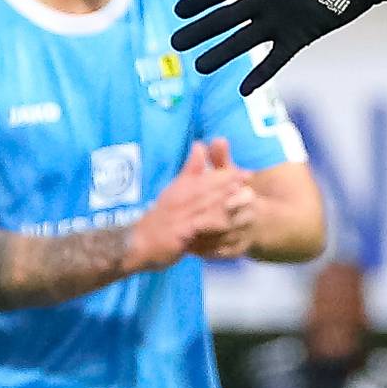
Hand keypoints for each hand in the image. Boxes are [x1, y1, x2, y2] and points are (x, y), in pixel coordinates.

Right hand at [125, 142, 253, 271]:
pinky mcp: (179, 232)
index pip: (206, 178)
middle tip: (250, 177)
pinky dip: (214, 225)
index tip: (247, 173)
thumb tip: (200, 144)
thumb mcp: (174, 191)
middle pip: (207, 188)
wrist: (136, 243)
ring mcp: (179, 215)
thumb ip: (190, 170)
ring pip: (206, 205)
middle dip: (230, 182)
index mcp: (180, 189)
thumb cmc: (160, 218)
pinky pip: (199, 227)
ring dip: (226, 200)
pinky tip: (229, 225)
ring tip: (246, 197)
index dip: (227, 175)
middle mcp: (180, 199)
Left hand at [173, 0, 386, 92]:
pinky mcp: (302, 35)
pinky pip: (277, 59)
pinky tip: (243, 89)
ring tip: (198, 66)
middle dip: (197, 31)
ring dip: (219, 55)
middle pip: (222, 18)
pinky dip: (260, 75)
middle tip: (174, 43)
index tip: (178, 12)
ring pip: (243, 41)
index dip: (196, 2)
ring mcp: (282, 20)